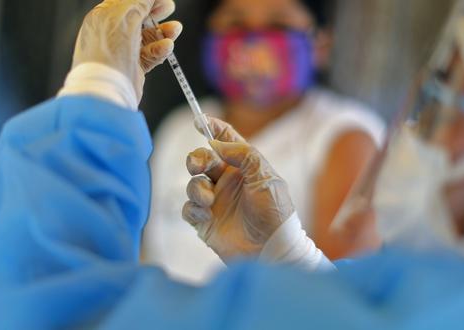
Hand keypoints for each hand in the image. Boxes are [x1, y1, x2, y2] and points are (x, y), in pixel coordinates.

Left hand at [72, 0, 181, 100]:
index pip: (127, 1)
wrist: (106, 88)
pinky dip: (161, 49)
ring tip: (175, 29)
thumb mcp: (124, 17)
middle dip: (156, 12)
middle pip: (139, 18)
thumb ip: (138, 2)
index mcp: (105, 17)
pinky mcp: (134, 66)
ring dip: (164, 31)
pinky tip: (167, 47)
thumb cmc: (107, 52)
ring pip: (148, 36)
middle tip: (169, 8)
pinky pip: (151, 54)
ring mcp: (124, 50)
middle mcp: (113, 33)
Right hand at [182, 118, 294, 261]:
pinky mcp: (205, 221)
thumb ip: (244, 155)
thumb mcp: (266, 177)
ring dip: (197, 188)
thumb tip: (217, 142)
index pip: (226, 141)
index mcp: (243, 168)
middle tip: (198, 166)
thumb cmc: (275, 213)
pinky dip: (194, 208)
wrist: (271, 249)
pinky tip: (207, 215)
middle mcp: (228, 182)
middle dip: (196, 159)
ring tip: (209, 200)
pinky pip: (188, 208)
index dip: (212, 127)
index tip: (199, 119)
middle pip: (202, 160)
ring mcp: (215, 201)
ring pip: (192, 183)